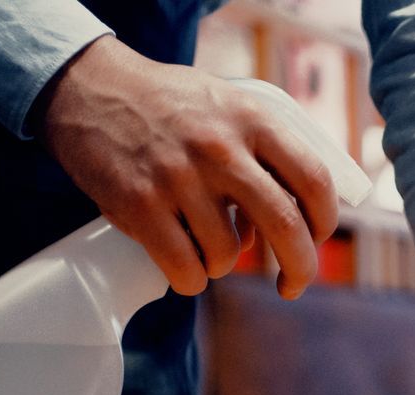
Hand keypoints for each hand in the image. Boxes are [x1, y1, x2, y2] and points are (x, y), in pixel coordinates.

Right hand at [36, 37, 336, 298]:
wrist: (89, 89)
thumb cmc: (169, 107)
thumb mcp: (228, 105)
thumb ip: (267, 150)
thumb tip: (297, 220)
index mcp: (252, 119)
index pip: (314, 179)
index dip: (324, 221)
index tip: (316, 238)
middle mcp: (220, 148)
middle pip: (286, 226)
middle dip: (300, 268)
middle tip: (293, 284)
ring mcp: (178, 177)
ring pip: (228, 255)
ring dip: (222, 265)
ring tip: (205, 246)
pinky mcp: (139, 204)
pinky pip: (185, 268)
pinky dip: (190, 279)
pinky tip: (185, 267)